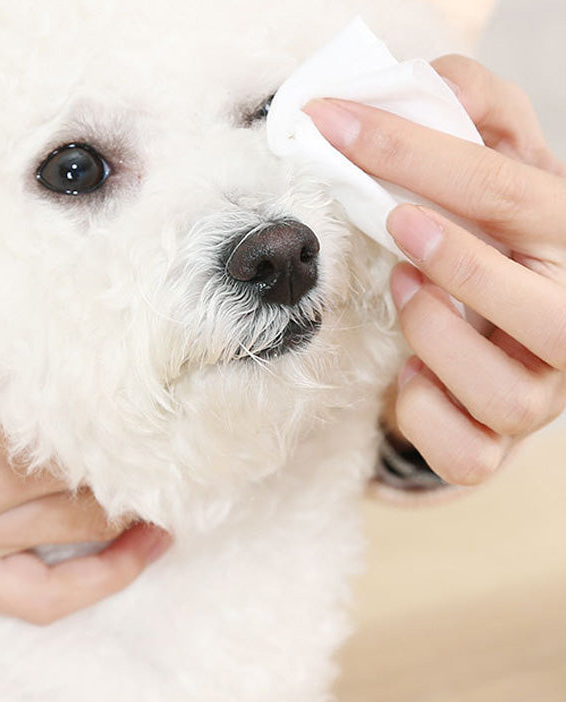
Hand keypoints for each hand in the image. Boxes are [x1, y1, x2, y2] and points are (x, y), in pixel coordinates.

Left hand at [0, 369, 171, 622]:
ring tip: (113, 420)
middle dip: (123, 491)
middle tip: (146, 462)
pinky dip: (70, 405)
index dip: (115, 572)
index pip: (44, 598)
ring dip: (101, 443)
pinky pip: (45, 417)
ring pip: (70, 468)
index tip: (158, 538)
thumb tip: (99, 515)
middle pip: (78, 520)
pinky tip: (74, 389)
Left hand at [304, 56, 565, 484]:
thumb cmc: (485, 245)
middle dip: (460, 263)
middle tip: (397, 226)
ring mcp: (538, 396)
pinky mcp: (494, 446)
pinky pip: (464, 452)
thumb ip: (473, 116)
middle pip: (540, 308)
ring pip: (506, 395)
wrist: (492, 328)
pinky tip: (406, 376)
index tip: (338, 127)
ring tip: (403, 294)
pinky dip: (423, 414)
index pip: (506, 190)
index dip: (417, 154)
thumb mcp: (487, 172)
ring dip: (438, 340)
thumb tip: (430, 74)